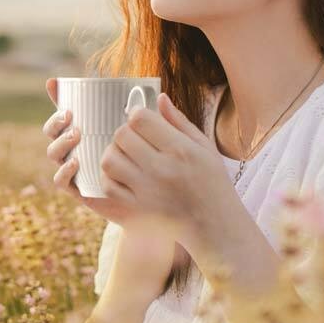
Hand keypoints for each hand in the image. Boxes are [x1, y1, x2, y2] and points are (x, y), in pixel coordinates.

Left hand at [45, 79, 238, 245]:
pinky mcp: (137, 209)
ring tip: (125, 156)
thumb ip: (179, 122)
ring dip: (113, 154)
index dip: (136, 115)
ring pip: (110, 160)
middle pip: (122, 136)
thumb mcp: (204, 147)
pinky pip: (109, 186)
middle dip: (124, 132)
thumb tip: (159, 97)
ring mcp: (147, 191)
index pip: (140, 119)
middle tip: (133, 138)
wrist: (214, 225)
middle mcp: (162, 169)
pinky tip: (122, 175)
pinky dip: (110, 177)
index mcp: (180, 149)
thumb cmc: (212, 182)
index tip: (141, 121)